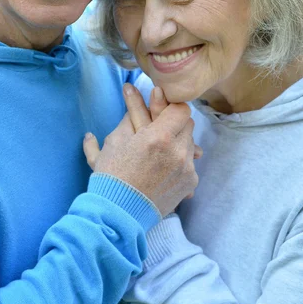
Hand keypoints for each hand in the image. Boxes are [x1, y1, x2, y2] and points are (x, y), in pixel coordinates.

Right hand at [83, 84, 200, 216]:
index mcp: (159, 136)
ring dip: (178, 143)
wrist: (119, 213)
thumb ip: (128, 114)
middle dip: (174, 124)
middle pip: (188, 124)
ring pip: (190, 144)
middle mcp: (178, 151)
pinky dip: (179, 162)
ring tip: (160, 151)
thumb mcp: (114, 140)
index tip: (161, 111)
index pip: (181, 109)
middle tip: (159, 129)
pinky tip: (164, 168)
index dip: (171, 107)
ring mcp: (187, 169)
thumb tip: (130, 90)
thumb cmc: (112, 175)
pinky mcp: (190, 184)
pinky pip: (190, 164)